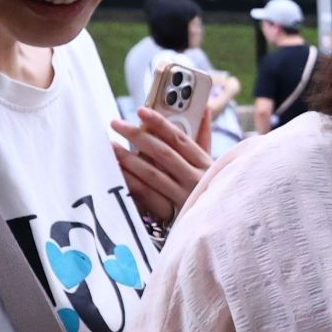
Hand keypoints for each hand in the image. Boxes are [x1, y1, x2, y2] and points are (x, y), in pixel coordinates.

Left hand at [112, 106, 214, 226]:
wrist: (218, 222)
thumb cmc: (208, 187)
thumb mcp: (211, 163)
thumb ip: (204, 136)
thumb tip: (204, 108)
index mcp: (205, 163)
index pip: (180, 139)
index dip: (160, 123)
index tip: (141, 111)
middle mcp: (196, 179)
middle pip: (163, 153)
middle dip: (138, 136)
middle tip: (117, 124)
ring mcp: (184, 197)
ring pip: (152, 174)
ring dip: (130, 159)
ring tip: (112, 146)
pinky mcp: (173, 214)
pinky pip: (147, 195)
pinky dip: (131, 182)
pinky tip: (118, 171)